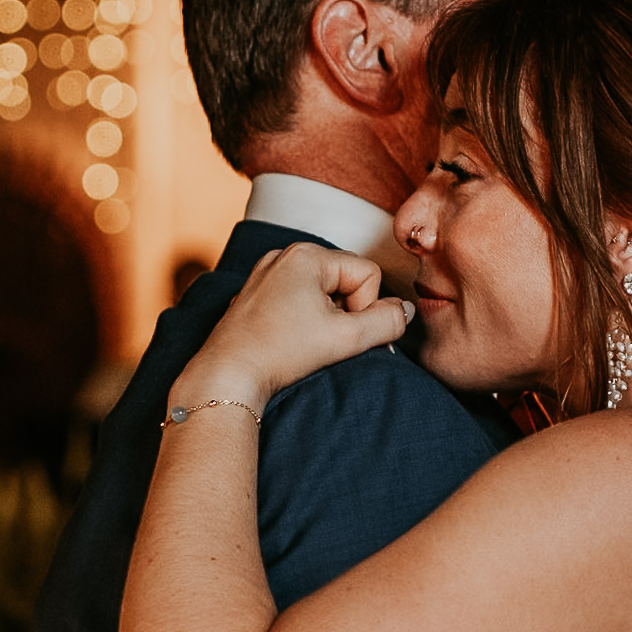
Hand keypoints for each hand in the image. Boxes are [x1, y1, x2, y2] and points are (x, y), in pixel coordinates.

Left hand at [174, 244, 414, 413]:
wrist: (226, 376)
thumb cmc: (280, 353)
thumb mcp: (346, 339)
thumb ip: (388, 322)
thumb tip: (404, 311)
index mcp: (307, 255)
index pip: (368, 274)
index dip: (365, 308)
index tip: (341, 334)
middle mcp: (284, 255)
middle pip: (346, 280)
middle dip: (345, 312)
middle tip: (324, 341)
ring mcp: (266, 273)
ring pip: (323, 292)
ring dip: (326, 319)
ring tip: (304, 343)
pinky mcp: (255, 294)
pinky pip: (297, 299)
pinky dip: (303, 321)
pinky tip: (288, 342)